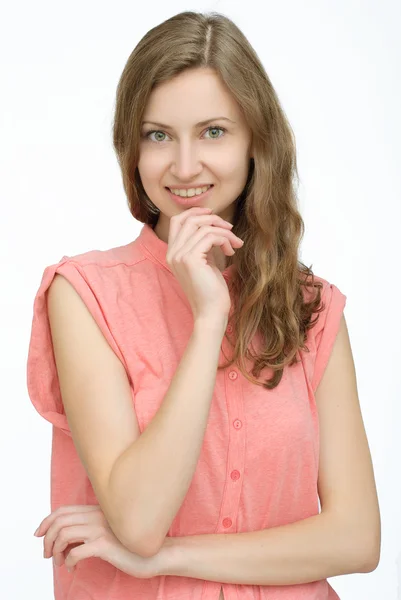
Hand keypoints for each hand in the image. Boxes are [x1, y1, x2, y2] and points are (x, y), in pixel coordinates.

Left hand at [33, 504, 163, 578]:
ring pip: (63, 534)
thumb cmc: (132, 544)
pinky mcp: (105, 544)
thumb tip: (66, 539)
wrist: (156, 552)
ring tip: (60, 561)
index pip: (63, 510)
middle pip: (59, 521)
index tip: (39, 534)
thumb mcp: (109, 531)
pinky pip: (75, 552)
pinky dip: (68, 561)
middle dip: (46, 538)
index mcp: (97, 510)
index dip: (46, 521)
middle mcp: (97, 515)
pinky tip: (73, 567)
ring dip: (55, 550)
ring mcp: (101, 528)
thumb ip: (91, 528)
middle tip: (47, 554)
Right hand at [166, 207, 243, 320]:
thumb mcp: (206, 262)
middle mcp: (172, 253)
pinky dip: (225, 239)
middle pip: (189, 219)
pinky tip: (231, 251)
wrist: (211, 312)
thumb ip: (204, 244)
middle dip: (213, 219)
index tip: (213, 214)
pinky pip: (210, 236)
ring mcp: (179, 256)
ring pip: (203, 227)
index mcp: (173, 253)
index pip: (177, 221)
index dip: (195, 212)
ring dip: (224, 231)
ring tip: (235, 244)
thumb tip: (214, 224)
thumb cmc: (211, 290)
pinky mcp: (191, 260)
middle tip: (230, 228)